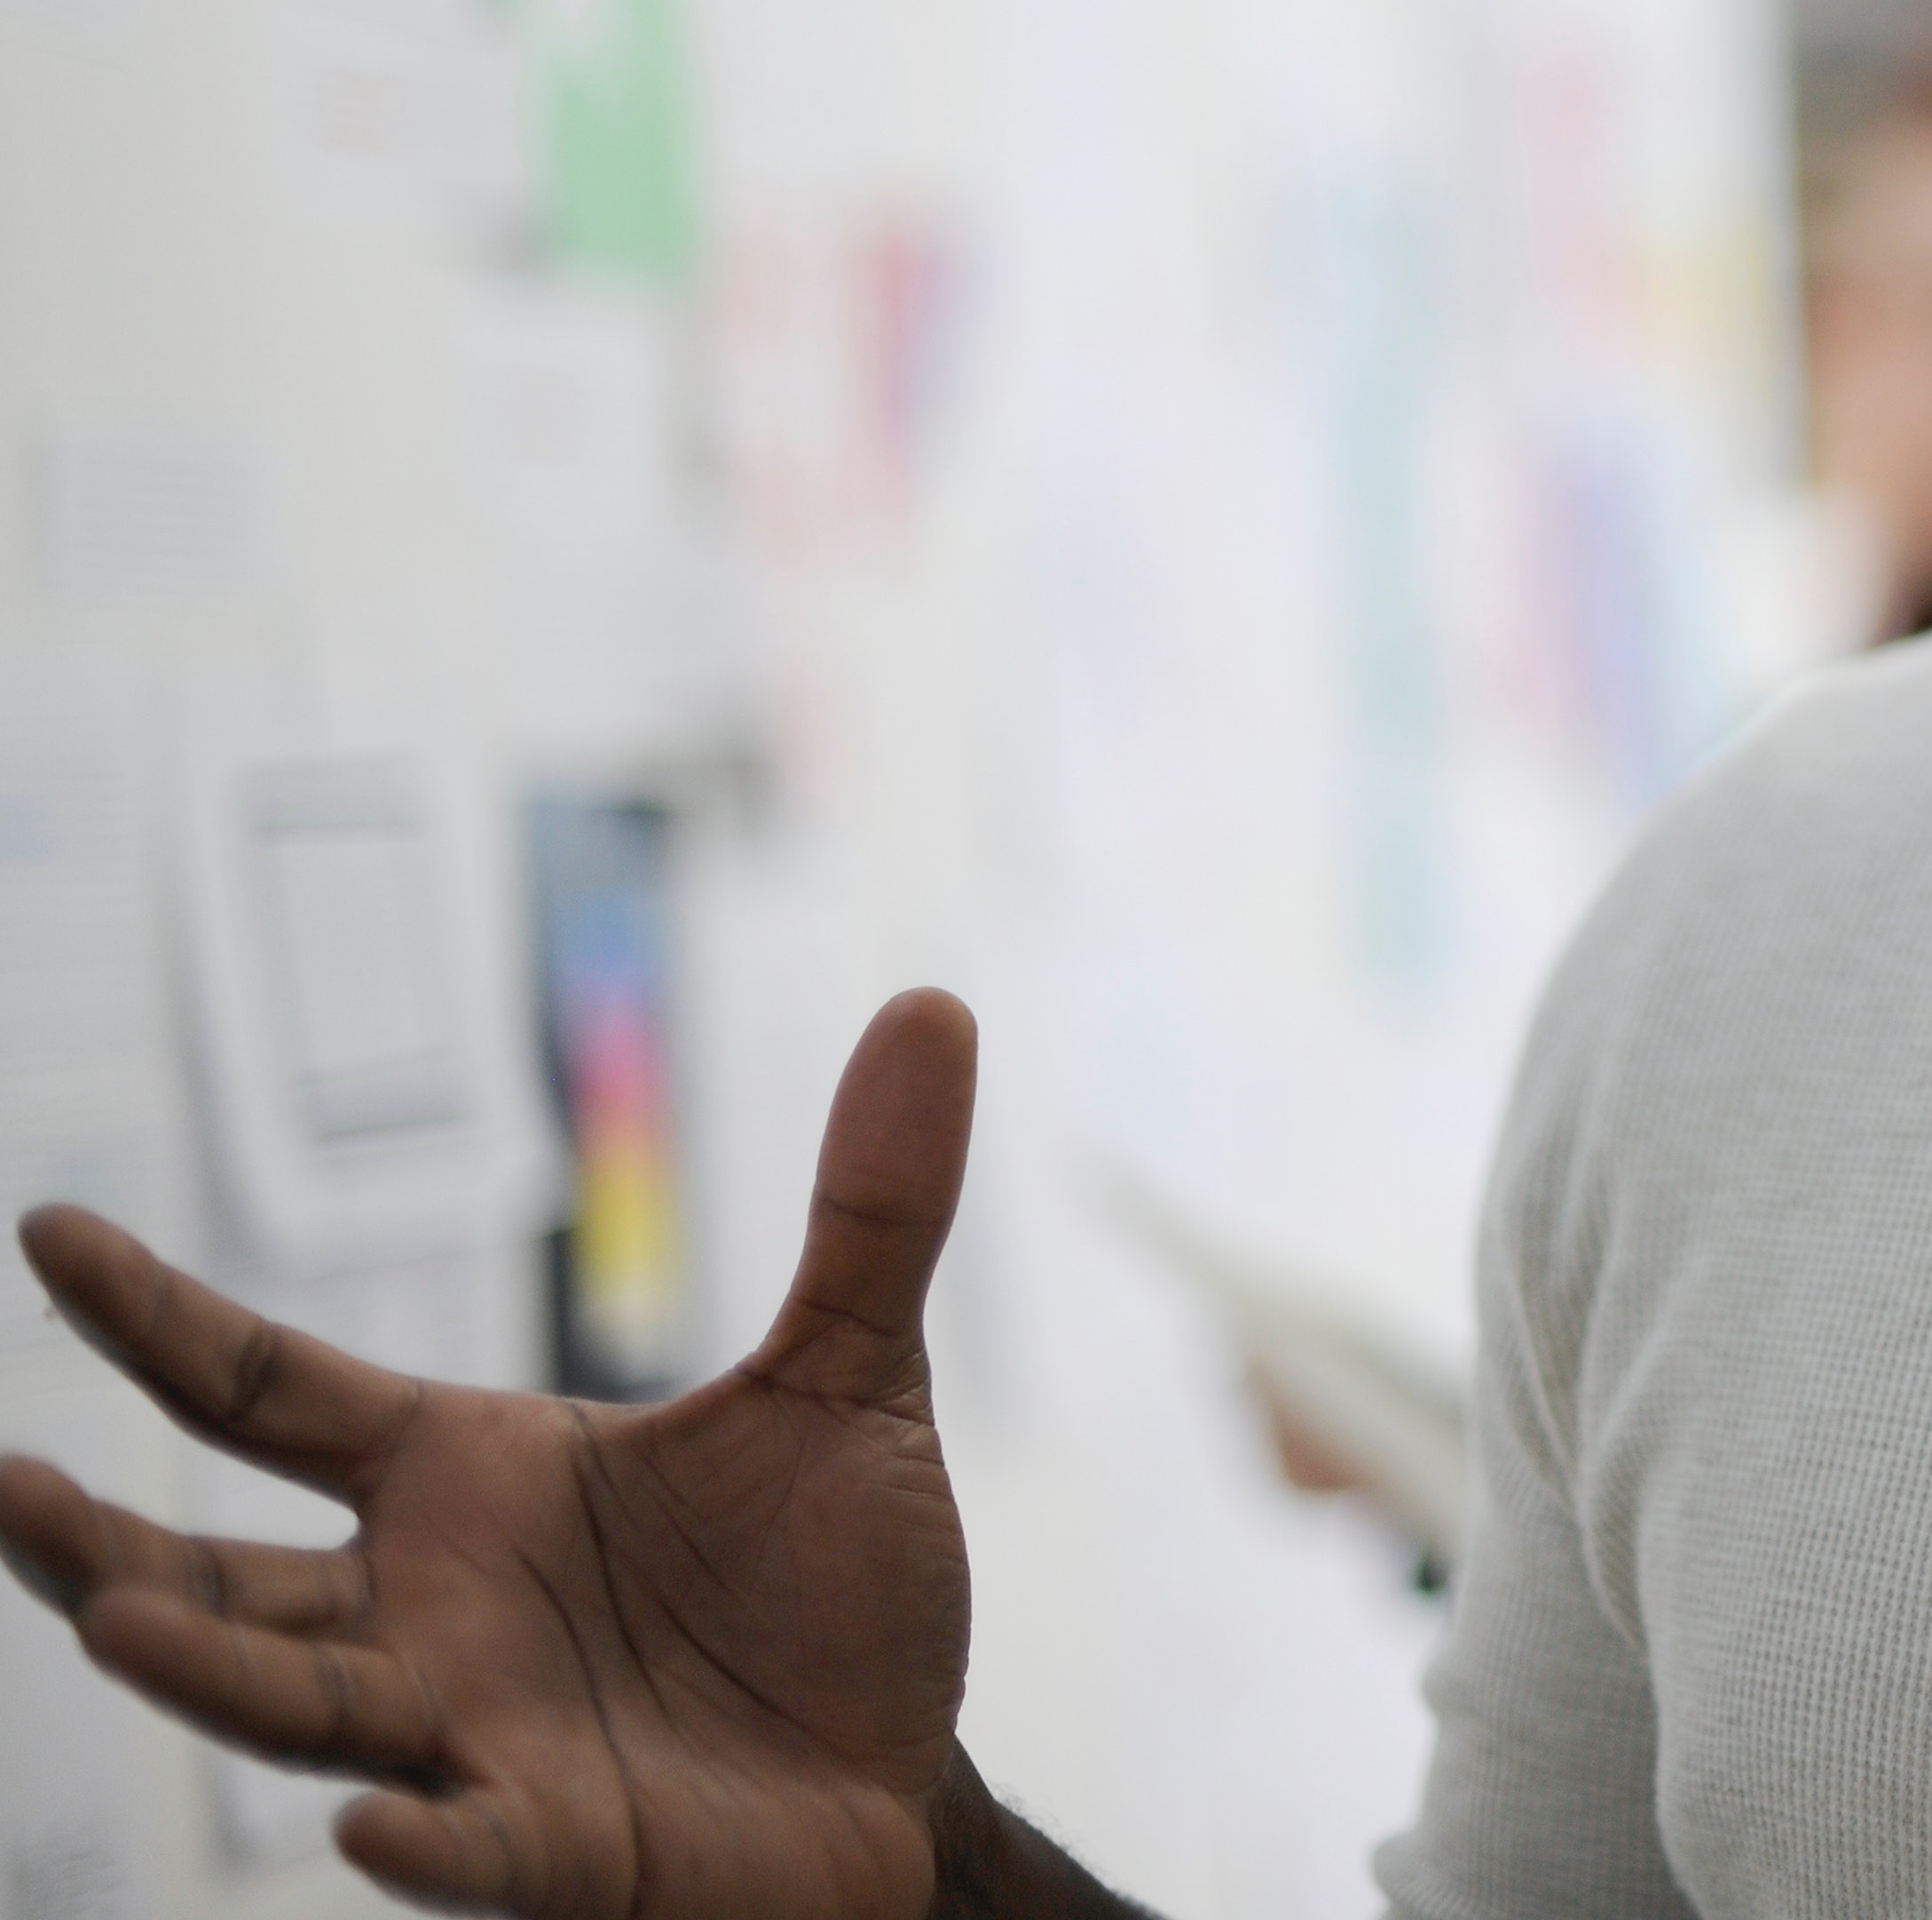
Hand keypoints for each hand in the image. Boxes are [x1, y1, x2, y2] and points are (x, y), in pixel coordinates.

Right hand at [2, 990, 998, 1916]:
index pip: (269, 1391)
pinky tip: (366, 1823)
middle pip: (217, 1572)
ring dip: (206, 1674)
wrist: (899, 1769)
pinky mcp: (555, 1847)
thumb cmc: (836, 1587)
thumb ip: (872, 1207)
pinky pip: (464, 1847)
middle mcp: (429, 1608)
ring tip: (114, 1621)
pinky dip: (416, 1835)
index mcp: (468, 1480)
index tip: (50, 1230)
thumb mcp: (856, 1374)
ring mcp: (473, 1734)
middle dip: (97, 1544)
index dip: (157, 1320)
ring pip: (298, 1708)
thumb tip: (932, 1006)